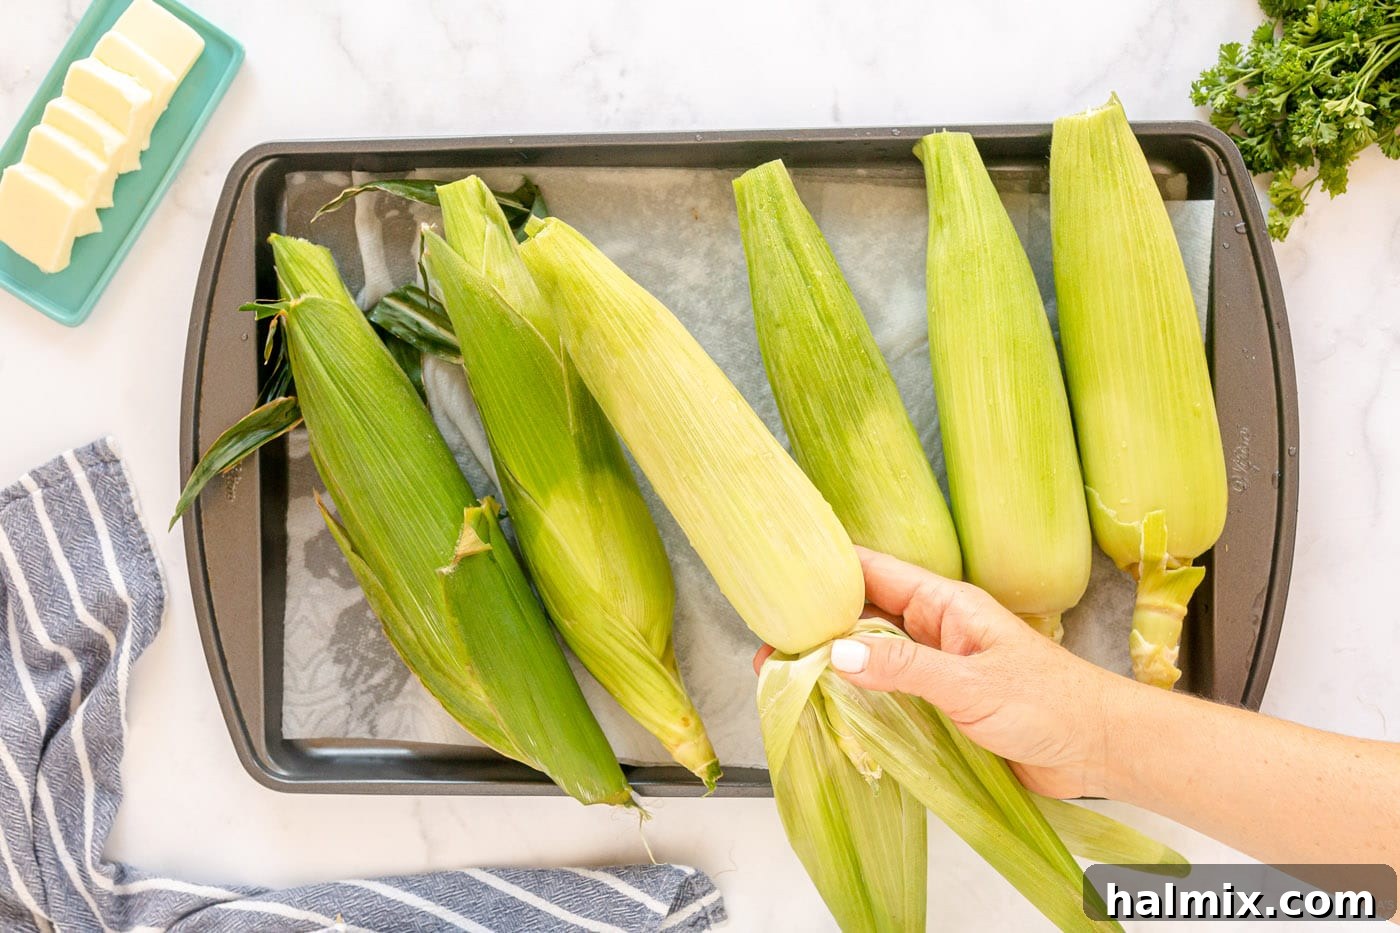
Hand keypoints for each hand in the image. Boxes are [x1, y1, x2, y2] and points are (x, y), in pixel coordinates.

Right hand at [757, 547, 1123, 798]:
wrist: (1098, 749)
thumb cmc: (1051, 705)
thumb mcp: (971, 685)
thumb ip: (906, 670)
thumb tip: (837, 656)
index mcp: (944, 604)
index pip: (872, 571)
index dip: (825, 571)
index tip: (779, 579)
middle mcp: (934, 629)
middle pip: (861, 616)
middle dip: (816, 627)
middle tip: (767, 647)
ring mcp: (935, 667)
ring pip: (869, 657)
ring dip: (831, 666)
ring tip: (782, 678)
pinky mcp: (938, 704)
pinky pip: (886, 693)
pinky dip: (855, 699)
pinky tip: (826, 710)